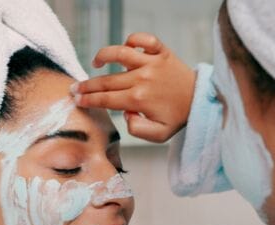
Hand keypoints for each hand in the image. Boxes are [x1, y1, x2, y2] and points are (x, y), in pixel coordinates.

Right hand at [71, 33, 195, 142]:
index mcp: (139, 100)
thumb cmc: (177, 117)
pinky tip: (126, 48)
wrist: (200, 100)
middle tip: (75, 88)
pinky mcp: (161, 52)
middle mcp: (142, 79)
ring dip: (103, 56)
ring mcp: (151, 63)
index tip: (76, 100)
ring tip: (96, 63)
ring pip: (119, 53)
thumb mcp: (158, 135)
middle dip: (87, 85)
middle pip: (107, 80)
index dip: (89, 100)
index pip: (106, 99)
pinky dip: (133, 40)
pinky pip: (143, 39)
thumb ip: (137, 130)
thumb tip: (125, 115)